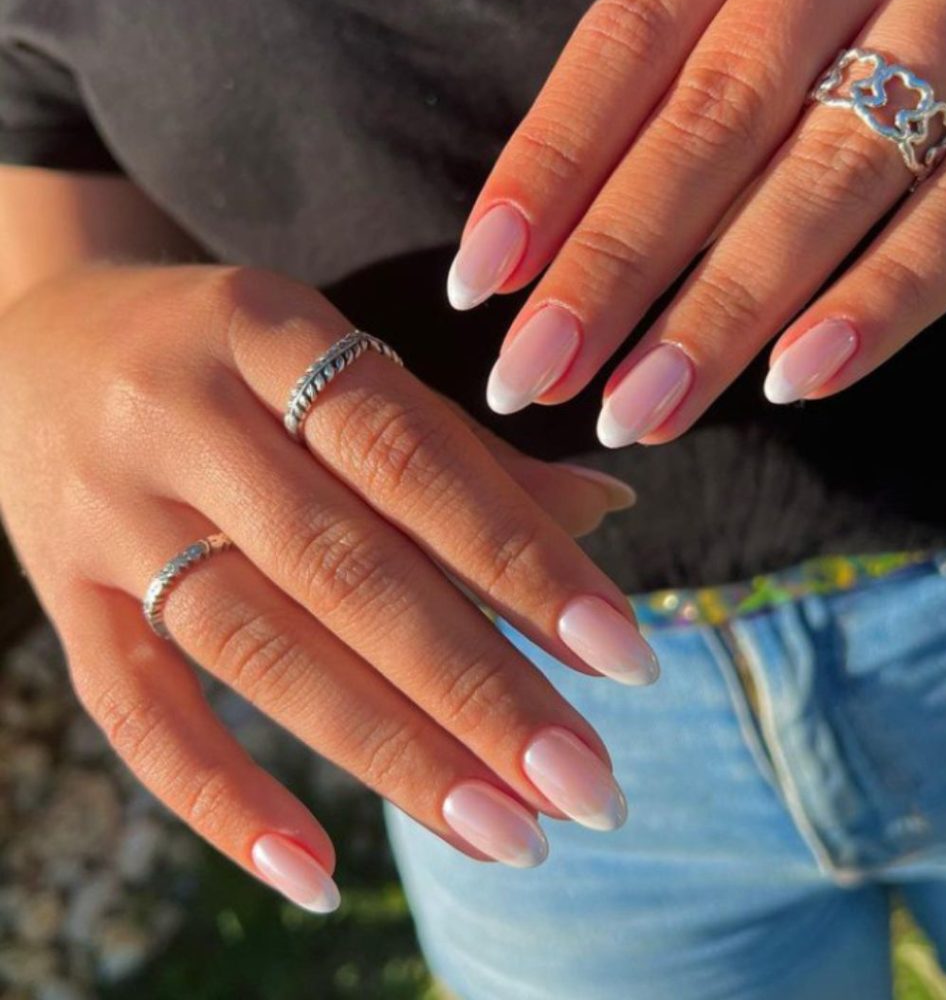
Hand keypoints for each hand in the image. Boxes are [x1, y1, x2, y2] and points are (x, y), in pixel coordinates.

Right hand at [0, 264, 649, 909]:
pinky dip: (220, 800)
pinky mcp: (62, 594)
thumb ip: (459, 446)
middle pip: (348, 569)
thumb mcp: (332, 360)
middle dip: (479, 687)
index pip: (416, 458)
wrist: (35, 335)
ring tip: (508, 832)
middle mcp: (185, 418)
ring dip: (393, 753)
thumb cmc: (227, 354)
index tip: (622, 655)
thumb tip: (604, 511)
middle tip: (586, 785)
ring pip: (262, 648)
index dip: (524, 559)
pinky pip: (133, 711)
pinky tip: (315, 876)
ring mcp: (110, 514)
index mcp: (271, 332)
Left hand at [449, 0, 945, 444]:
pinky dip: (890, 297)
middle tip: (530, 378)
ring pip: (830, 174)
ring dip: (723, 309)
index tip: (476, 284)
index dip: (547, 167)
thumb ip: (683, 74)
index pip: (628, 44)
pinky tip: (796, 380)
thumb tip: (557, 238)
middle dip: (611, 265)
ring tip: (636, 413)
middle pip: (711, 121)